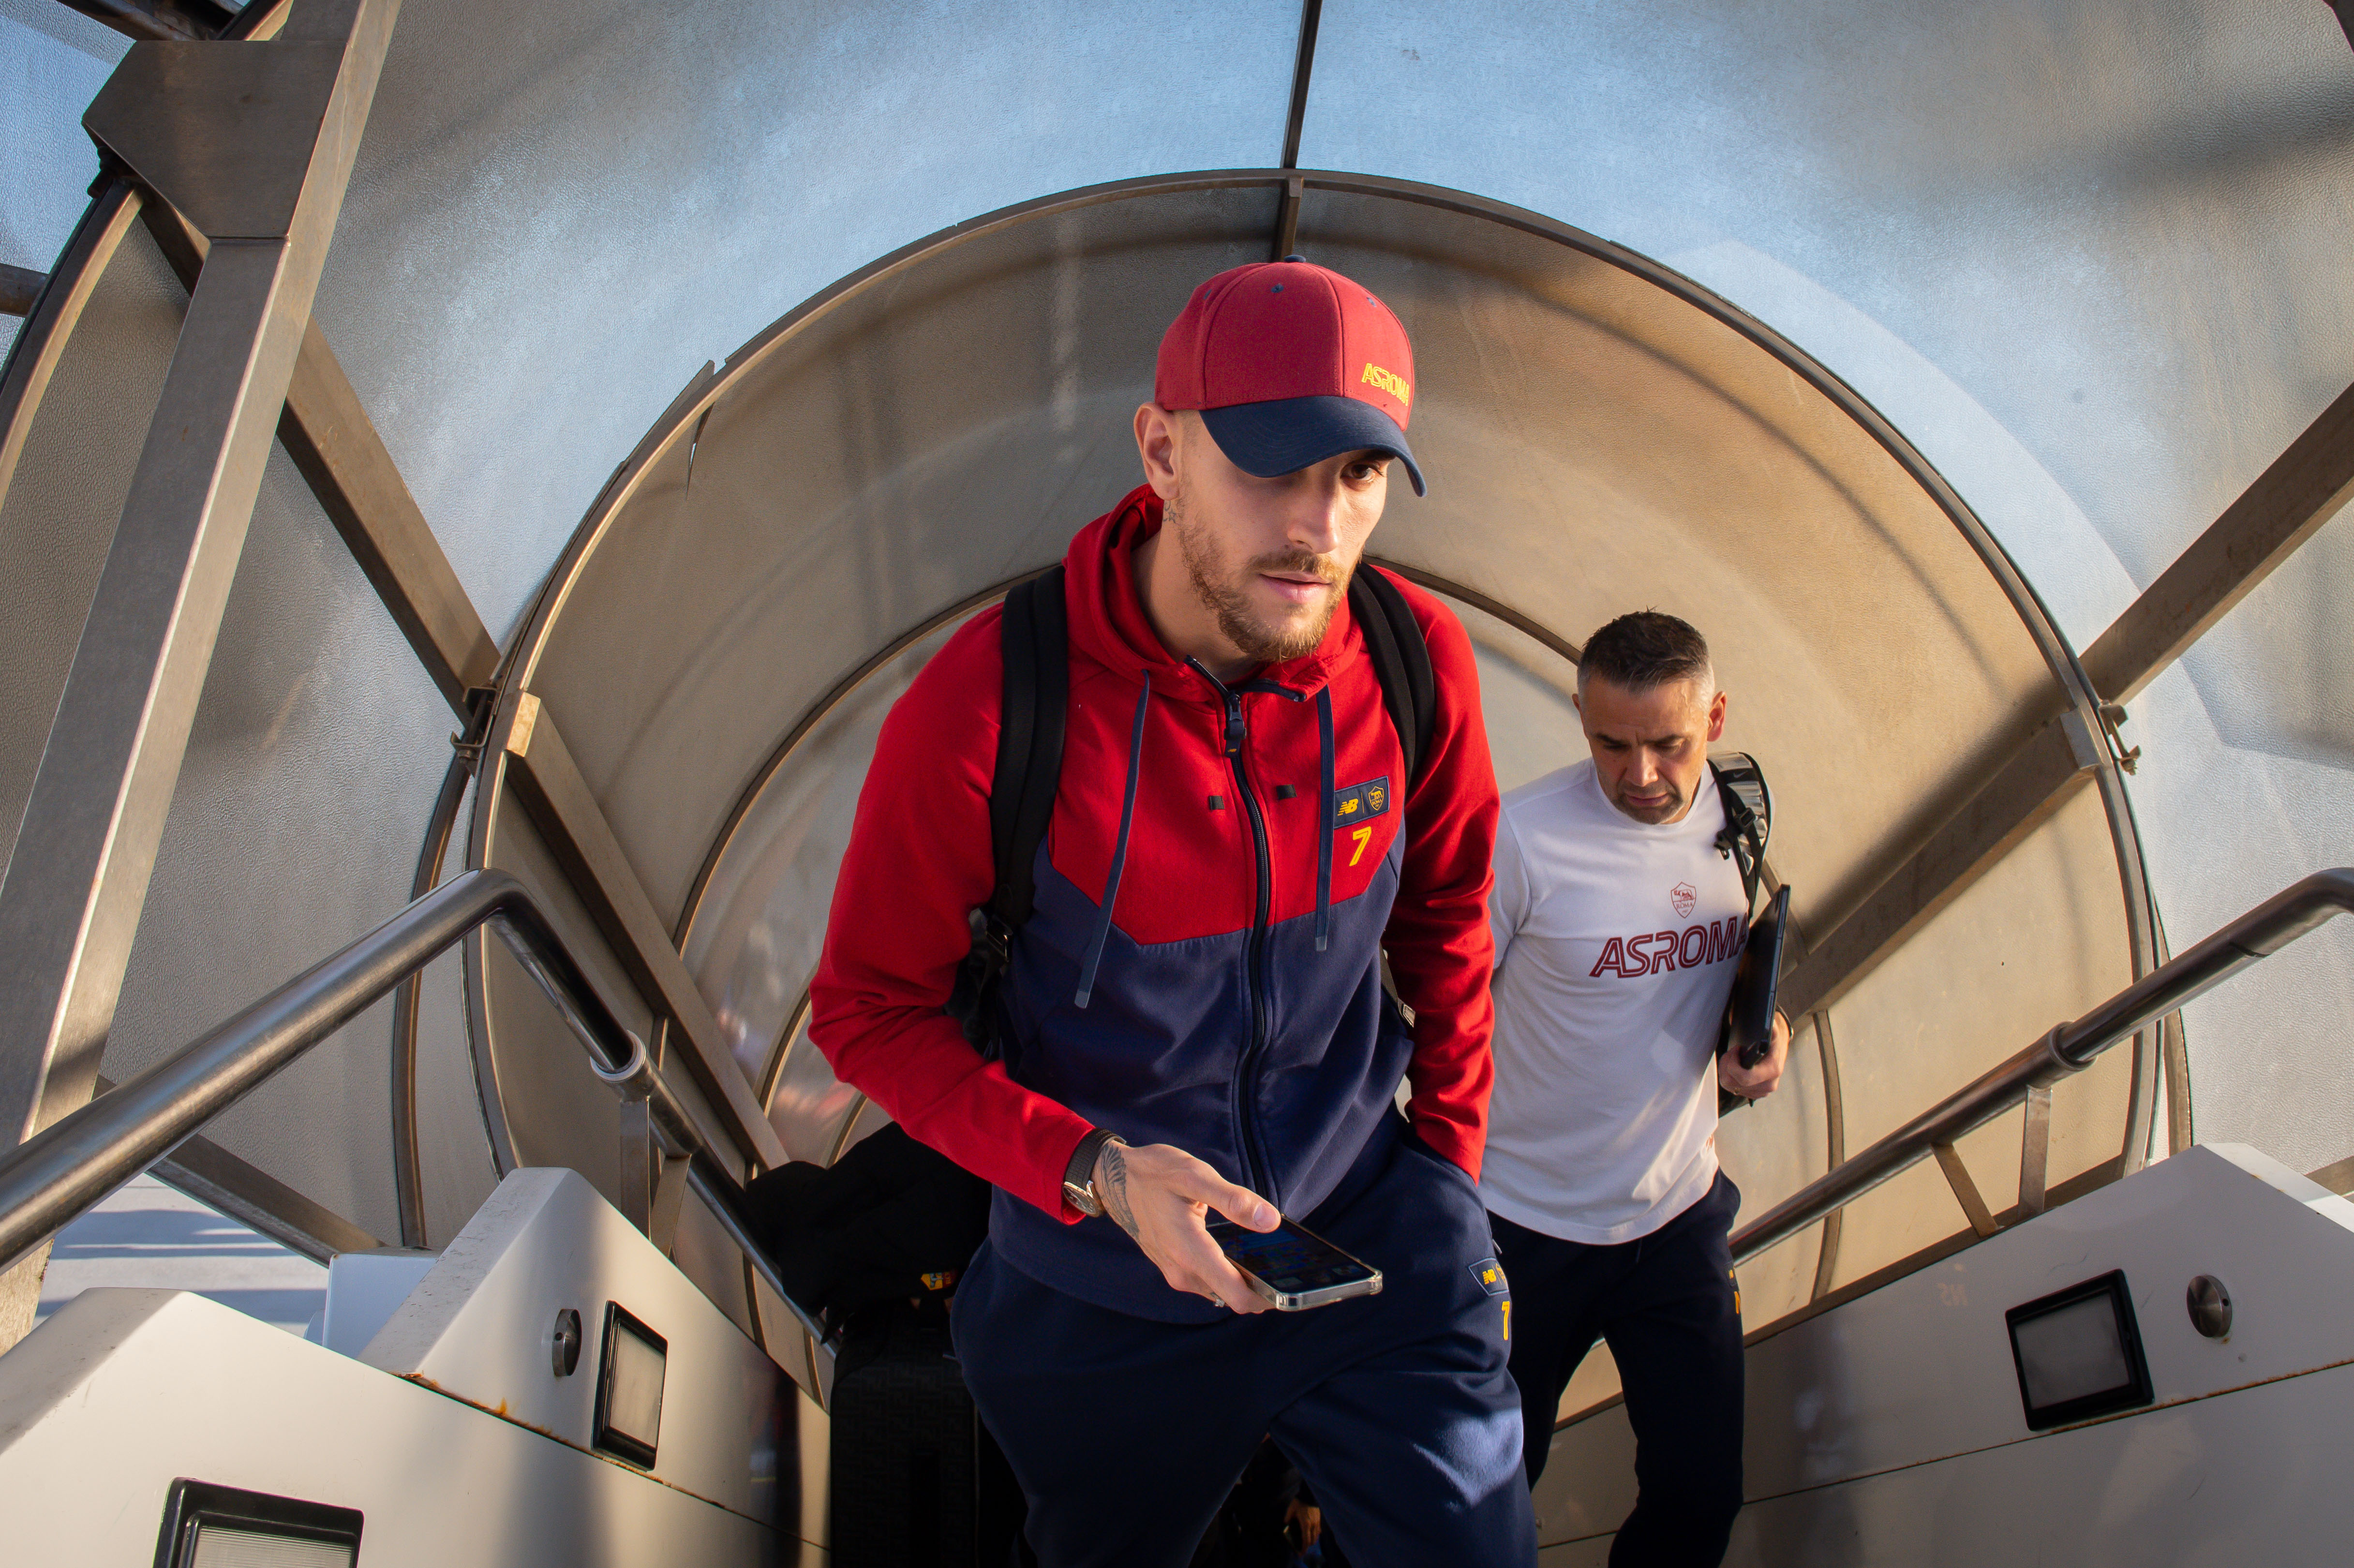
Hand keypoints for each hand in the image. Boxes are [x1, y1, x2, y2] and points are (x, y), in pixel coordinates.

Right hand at [1093, 1140, 1278, 1311]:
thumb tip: (1270, 1221)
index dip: (1268, 1297)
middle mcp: (1182, 1272)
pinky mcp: (1172, 1268)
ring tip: (1264, 1253)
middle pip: (1233, 1296)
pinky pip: (1207, 1279)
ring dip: (1243, 1278)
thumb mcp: (1195, 1176)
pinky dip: (1225, 1270)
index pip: (1237, 1296)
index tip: (1291, 1285)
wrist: (1114, 1179)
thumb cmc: (1154, 1173)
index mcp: (1190, 1252)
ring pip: (1220, 1289)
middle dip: (1260, 1285)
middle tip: (1285, 1262)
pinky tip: (1237, 1249)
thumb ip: (1234, 1200)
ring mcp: (1175, 1273)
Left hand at [1285, 1499, 1321, 1549]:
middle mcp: (1313, 1525)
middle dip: (1307, 1546)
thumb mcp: (1291, 1509)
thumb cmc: (1299, 1502)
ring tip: (1305, 1542)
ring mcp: (1317, 1522)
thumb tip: (1286, 1523)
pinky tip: (1310, 1534)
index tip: (1301, 1554)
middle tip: (1301, 1548)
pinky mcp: (1319, 1519)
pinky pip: (1318, 1531)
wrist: (1309, 1494)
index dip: (1303, 1548)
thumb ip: (1288, 1517)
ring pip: (1316, 1536)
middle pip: (1312, 1540)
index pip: (1306, 1540)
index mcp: (1305, 1524)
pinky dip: (1315, 1535)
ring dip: (1311, 1541)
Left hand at [1719, 1010, 1790, 1098]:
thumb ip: (1770, 1027)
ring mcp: (1761, 1092)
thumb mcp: (1772, 1029)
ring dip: (1725, 1069)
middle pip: (1732, 1082)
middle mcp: (1768, 1085)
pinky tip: (1735, 1066)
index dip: (1733, 1064)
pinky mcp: (1754, 1094)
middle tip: (1732, 1051)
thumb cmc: (1771, 1037)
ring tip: (1733, 1057)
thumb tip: (1767, 1026)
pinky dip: (1729, 1076)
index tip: (1736, 1048)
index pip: (1744, 1077)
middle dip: (1726, 1064)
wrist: (1778, 1047)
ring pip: (1729, 1085)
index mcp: (1772, 1070)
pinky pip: (1732, 1088)